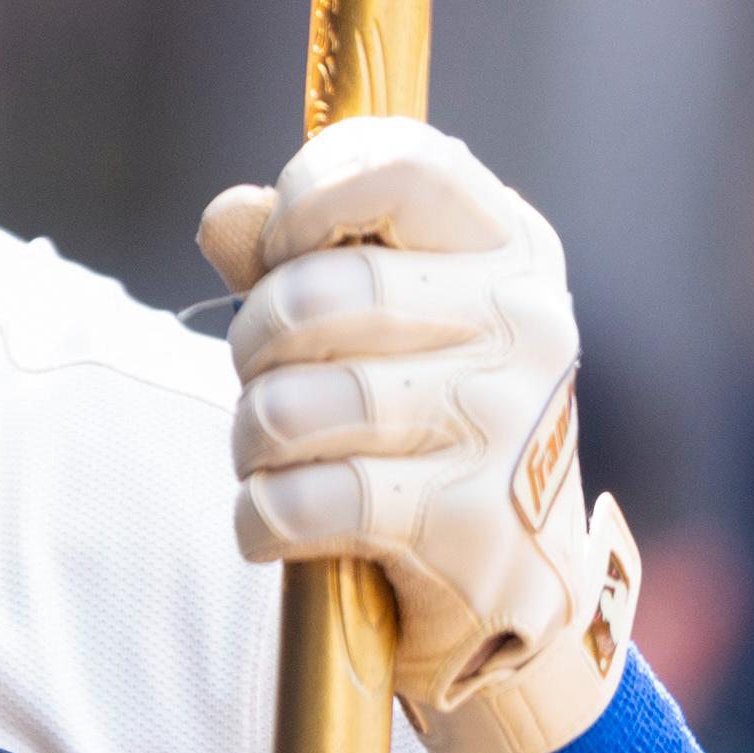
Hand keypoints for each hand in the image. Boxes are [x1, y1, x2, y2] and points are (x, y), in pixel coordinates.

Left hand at [198, 117, 637, 752]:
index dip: (305, 203)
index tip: (281, 254)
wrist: (516, 585)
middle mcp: (525, 324)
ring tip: (271, 455)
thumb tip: (228, 216)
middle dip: (253, 344)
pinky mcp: (471, 527)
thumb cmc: (425, 422)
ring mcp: (507, 426)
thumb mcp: (374, 320)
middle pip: (319, 295)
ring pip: (296, 405)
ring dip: (252, 439)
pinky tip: (276, 523)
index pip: (400, 166)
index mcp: (508, 248)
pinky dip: (262, 518)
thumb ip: (293, 256)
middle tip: (263, 378)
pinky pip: (309, 502)